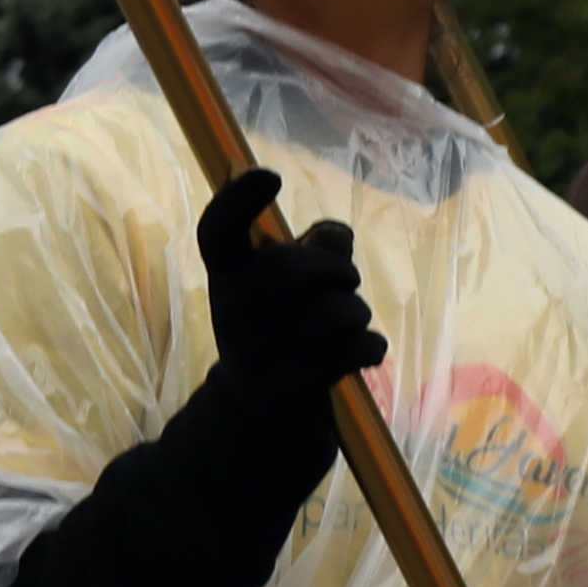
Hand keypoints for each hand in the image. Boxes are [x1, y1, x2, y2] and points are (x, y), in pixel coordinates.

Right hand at [193, 168, 385, 405]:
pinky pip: (354, 350)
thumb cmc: (279, 327)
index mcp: (226, 276)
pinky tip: (365, 351)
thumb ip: (315, 250)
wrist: (258, 410)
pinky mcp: (290, 385)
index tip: (269, 176)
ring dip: (358, 314)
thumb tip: (335, 237)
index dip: (238, 200)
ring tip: (352, 323)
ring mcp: (257, 351)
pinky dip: (371, 348)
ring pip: (338, 313)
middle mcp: (232, 311)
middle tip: (349, 281)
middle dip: (338, 272)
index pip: (216, 231)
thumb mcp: (282, 285)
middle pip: (294, 269)